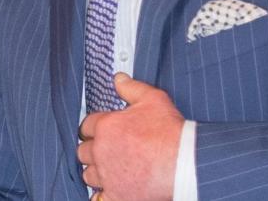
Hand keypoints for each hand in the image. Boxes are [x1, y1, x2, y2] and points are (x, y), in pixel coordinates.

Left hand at [76, 73, 183, 200]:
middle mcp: (101, 151)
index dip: (93, 128)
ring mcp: (107, 176)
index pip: (86, 126)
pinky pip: (98, 198)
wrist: (184, 162)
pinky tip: (109, 190)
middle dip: (91, 150)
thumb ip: (131, 87)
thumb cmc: (170, 132)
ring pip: (88, 175)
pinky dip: (102, 194)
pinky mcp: (116, 195)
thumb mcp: (153, 99)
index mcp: (106, 127)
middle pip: (82, 151)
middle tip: (104, 150)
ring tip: (108, 169)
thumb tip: (118, 78)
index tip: (99, 131)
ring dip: (95, 171)